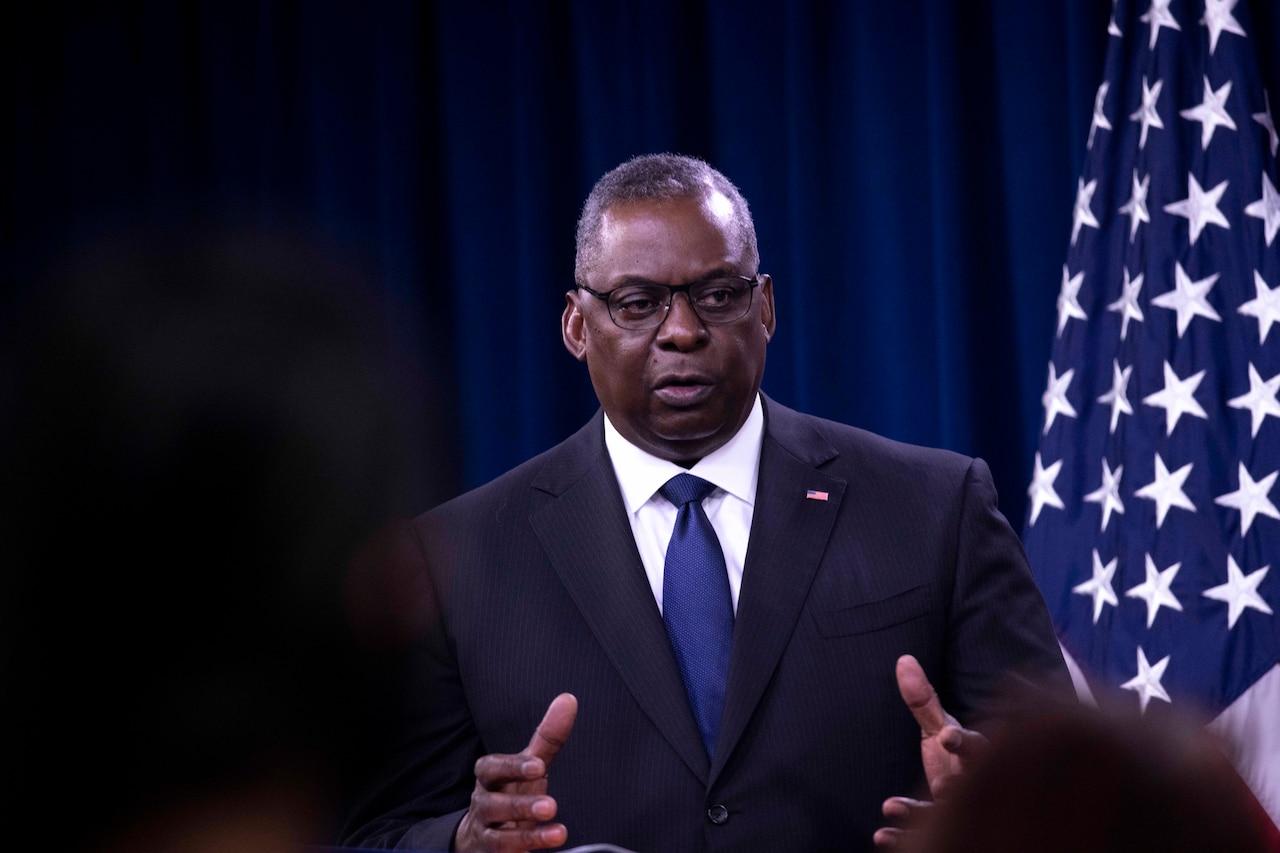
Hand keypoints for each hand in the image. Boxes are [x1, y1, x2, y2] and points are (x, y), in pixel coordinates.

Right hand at [454, 693, 577, 852]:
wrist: (482, 838)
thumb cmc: (511, 792)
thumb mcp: (528, 765)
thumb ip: (547, 737)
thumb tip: (568, 700)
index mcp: (489, 778)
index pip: (492, 768)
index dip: (512, 767)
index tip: (538, 766)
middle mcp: (483, 805)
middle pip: (493, 805)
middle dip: (520, 806)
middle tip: (550, 806)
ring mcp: (486, 834)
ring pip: (497, 838)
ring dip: (526, 837)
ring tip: (558, 834)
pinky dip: (526, 852)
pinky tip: (549, 847)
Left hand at [873, 655, 987, 847]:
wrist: (965, 798)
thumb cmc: (952, 757)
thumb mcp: (939, 728)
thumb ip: (923, 701)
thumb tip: (903, 659)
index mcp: (974, 755)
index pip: (977, 747)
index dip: (964, 742)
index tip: (948, 738)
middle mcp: (968, 783)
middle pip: (968, 786)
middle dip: (955, 786)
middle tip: (942, 786)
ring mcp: (955, 809)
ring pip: (943, 814)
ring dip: (921, 812)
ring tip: (893, 806)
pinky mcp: (939, 830)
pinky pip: (921, 835)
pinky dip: (901, 835)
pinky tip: (880, 833)